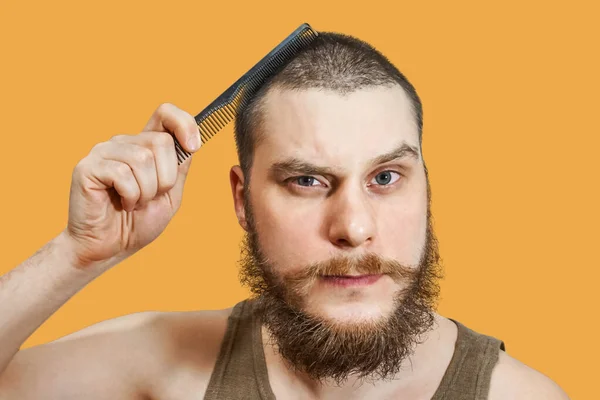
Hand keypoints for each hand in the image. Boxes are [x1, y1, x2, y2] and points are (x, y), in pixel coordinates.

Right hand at [64, 103, 201, 268]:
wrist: (110, 248)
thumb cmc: (138, 222)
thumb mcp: (171, 193)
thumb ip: (179, 167)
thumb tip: (190, 142)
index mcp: (144, 145)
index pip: (165, 114)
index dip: (184, 123)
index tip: (194, 146)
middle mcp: (123, 143)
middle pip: (161, 142)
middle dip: (165, 178)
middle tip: (150, 197)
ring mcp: (104, 152)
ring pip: (143, 159)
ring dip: (146, 191)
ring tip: (134, 202)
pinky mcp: (88, 167)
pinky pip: (123, 174)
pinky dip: (130, 196)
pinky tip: (120, 204)